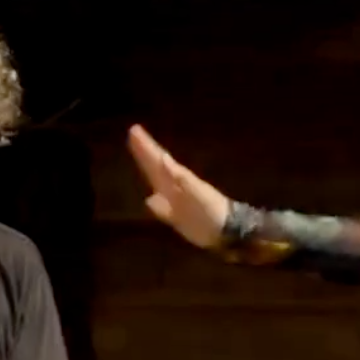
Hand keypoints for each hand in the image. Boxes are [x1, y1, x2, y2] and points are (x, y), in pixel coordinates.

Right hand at [127, 125, 231, 248]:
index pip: (158, 158)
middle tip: (133, 134)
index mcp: (178, 178)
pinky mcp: (178, 217)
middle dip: (145, 152)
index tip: (134, 129)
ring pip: (157, 183)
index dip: (146, 146)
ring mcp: (176, 201)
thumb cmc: (212, 208)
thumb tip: (163, 159)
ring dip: (147, 171)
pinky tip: (149, 200)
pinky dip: (153, 203)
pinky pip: (161, 206)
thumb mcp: (196, 190)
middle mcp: (175, 187)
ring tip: (139, 160)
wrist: (226, 230)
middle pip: (156, 166)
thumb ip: (179, 176)